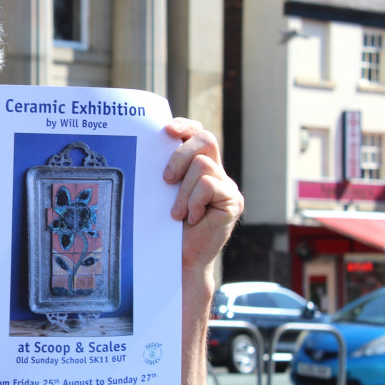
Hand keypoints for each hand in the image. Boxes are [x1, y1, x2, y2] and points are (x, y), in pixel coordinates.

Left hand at [162, 118, 243, 272]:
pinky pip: (210, 186)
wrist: (180, 258)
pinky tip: (193, 218)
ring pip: (203, 165)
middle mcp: (216, 171)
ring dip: (183, 191)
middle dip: (180, 155)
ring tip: (177, 213)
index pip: (197, 133)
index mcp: (198, 165)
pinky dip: (195, 202)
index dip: (186, 126)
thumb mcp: (162, 193)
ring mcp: (227, 185)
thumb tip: (152, 147)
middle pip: (205, 139)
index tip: (167, 131)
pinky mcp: (233, 201)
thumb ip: (166, 171)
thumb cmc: (167, 227)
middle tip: (166, 180)